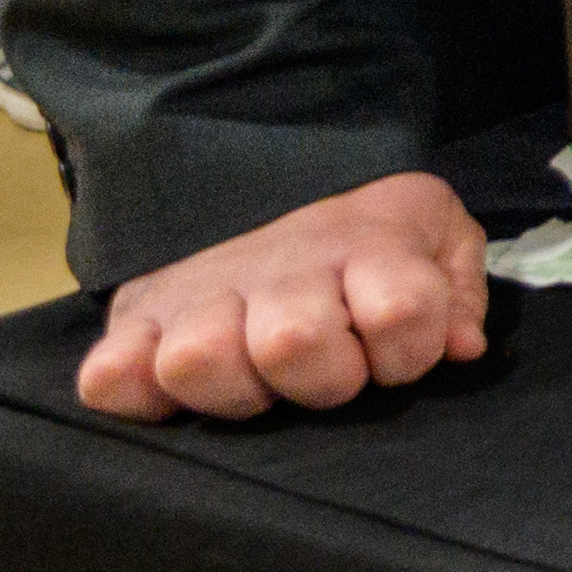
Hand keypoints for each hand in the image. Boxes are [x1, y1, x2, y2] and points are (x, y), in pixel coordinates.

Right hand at [79, 173, 488, 421]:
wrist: (260, 179)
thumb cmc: (363, 232)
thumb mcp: (436, 235)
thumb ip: (458, 291)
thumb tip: (462, 348)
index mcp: (364, 247)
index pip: (402, 312)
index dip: (408, 351)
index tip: (397, 351)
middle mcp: (280, 270)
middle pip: (294, 343)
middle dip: (321, 379)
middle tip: (322, 368)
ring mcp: (200, 295)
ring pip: (198, 360)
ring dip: (231, 388)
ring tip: (254, 376)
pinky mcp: (133, 322)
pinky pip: (110, 377)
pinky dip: (132, 392)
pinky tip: (169, 391)